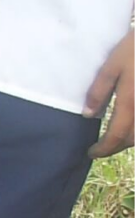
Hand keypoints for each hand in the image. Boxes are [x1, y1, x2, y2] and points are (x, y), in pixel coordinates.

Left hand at [86, 29, 134, 157]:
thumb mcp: (113, 64)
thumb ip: (99, 90)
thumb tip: (88, 115)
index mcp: (131, 102)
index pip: (116, 136)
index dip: (104, 149)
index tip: (92, 152)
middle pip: (134, 139)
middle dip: (117, 146)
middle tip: (103, 146)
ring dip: (132, 139)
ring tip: (117, 136)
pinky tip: (133, 122)